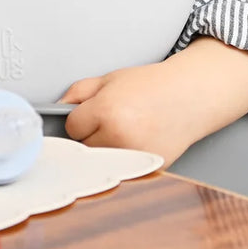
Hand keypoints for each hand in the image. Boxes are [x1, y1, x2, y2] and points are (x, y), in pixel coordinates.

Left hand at [60, 37, 247, 165]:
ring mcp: (134, 157)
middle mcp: (119, 137)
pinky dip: (123, 159)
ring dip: (105, 150)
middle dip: (90, 135)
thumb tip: (57, 109)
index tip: (91, 113)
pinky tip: (136, 141)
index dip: (80, 118)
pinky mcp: (147, 169)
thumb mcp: (110, 79)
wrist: (190, 96)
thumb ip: (78, 92)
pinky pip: (121, 169)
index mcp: (107, 111)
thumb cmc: (152, 86)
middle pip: (84, 148)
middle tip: (111, 120)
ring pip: (100, 162)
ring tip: (125, 130)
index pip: (72, 127)